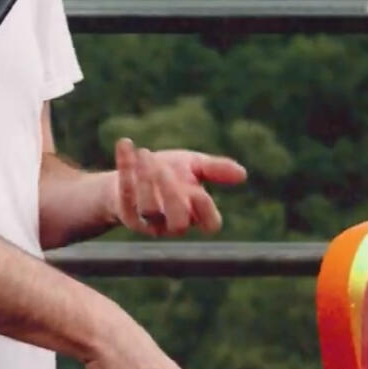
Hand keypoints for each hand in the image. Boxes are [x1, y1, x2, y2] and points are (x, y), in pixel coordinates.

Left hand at [112, 138, 246, 236]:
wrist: (132, 172)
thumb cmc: (168, 172)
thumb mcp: (194, 166)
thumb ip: (216, 170)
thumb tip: (243, 174)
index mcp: (194, 213)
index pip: (210, 224)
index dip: (206, 209)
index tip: (198, 187)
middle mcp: (172, 223)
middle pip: (179, 223)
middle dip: (172, 194)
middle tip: (164, 167)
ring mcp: (147, 220)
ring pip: (149, 209)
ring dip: (147, 180)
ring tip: (145, 153)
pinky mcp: (125, 211)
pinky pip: (124, 194)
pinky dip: (125, 166)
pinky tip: (126, 144)